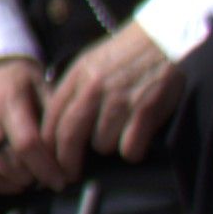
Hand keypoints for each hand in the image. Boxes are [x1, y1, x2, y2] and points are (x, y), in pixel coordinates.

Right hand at [0, 56, 55, 194]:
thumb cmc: (18, 82)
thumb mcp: (42, 87)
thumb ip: (55, 118)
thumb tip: (69, 151)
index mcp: (8, 103)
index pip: (26, 144)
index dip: (46, 168)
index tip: (62, 179)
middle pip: (9, 164)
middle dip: (34, 177)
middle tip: (48, 175)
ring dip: (16, 182)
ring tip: (30, 174)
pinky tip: (12, 175)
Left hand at [34, 23, 184, 181]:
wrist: (165, 38)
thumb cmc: (127, 54)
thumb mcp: (91, 63)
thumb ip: (74, 90)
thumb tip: (57, 122)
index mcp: (76, 77)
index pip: (51, 119)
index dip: (47, 145)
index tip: (49, 161)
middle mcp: (93, 90)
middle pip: (68, 137)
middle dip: (67, 161)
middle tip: (70, 175)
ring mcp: (118, 101)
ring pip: (101, 145)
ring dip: (108, 147)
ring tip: (119, 134)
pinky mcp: (145, 111)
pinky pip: (129, 149)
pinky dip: (133, 150)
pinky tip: (138, 140)